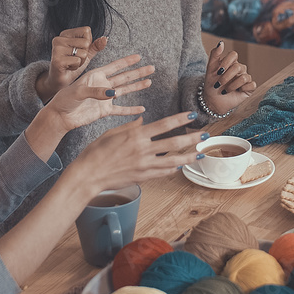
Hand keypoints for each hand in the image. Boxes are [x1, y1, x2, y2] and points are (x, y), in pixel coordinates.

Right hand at [36, 27, 107, 101]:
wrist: (60, 80)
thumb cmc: (72, 64)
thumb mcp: (86, 53)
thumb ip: (95, 45)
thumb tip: (105, 39)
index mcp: (65, 34)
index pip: (86, 31)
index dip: (87, 43)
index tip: (77, 51)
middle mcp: (59, 39)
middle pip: (86, 42)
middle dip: (84, 54)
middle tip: (74, 59)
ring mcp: (57, 49)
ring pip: (83, 53)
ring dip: (80, 61)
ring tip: (71, 64)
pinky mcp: (57, 60)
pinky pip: (77, 61)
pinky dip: (76, 67)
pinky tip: (67, 68)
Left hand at [43, 54, 153, 133]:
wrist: (60, 116)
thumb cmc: (65, 100)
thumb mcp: (78, 92)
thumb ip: (95, 91)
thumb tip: (113, 93)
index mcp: (96, 76)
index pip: (115, 66)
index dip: (127, 61)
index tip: (139, 56)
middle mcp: (102, 85)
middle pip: (124, 77)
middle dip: (138, 72)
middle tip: (152, 68)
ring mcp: (104, 98)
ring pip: (125, 91)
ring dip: (137, 86)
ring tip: (149, 82)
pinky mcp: (104, 111)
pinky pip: (120, 110)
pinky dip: (131, 110)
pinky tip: (141, 108)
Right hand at [73, 112, 207, 192]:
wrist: (88, 175)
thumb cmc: (96, 152)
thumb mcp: (112, 133)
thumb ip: (131, 127)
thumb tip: (143, 120)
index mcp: (136, 135)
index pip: (164, 125)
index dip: (180, 119)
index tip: (192, 116)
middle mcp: (143, 150)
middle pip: (174, 143)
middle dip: (192, 138)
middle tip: (205, 135)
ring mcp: (144, 165)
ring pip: (173, 161)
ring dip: (188, 156)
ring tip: (200, 153)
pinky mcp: (143, 178)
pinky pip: (162, 172)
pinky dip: (173, 169)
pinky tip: (180, 166)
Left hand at [202, 41, 256, 114]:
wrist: (212, 101)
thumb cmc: (211, 84)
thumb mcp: (210, 69)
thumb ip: (214, 54)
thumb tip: (221, 42)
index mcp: (231, 62)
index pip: (234, 54)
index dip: (226, 63)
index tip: (217, 72)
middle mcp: (240, 69)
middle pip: (238, 66)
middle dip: (226, 77)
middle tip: (218, 84)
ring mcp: (245, 78)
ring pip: (244, 77)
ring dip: (232, 85)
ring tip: (225, 90)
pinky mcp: (249, 88)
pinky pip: (251, 84)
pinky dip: (242, 89)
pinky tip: (236, 92)